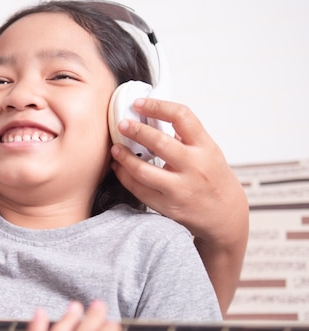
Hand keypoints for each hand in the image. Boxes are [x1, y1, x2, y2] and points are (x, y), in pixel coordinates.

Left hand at [111, 98, 248, 310]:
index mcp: (205, 147)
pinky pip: (139, 190)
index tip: (140, 103)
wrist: (225, 216)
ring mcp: (180, 188)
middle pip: (159, 143)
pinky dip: (125, 177)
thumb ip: (185, 137)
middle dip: (136, 131)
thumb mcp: (208, 151)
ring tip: (115, 148)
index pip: (182, 117)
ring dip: (125, 157)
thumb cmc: (213, 178)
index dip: (158, 106)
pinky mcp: (168, 206)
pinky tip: (119, 168)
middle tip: (122, 124)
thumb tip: (152, 117)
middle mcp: (194, 167)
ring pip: (143, 171)